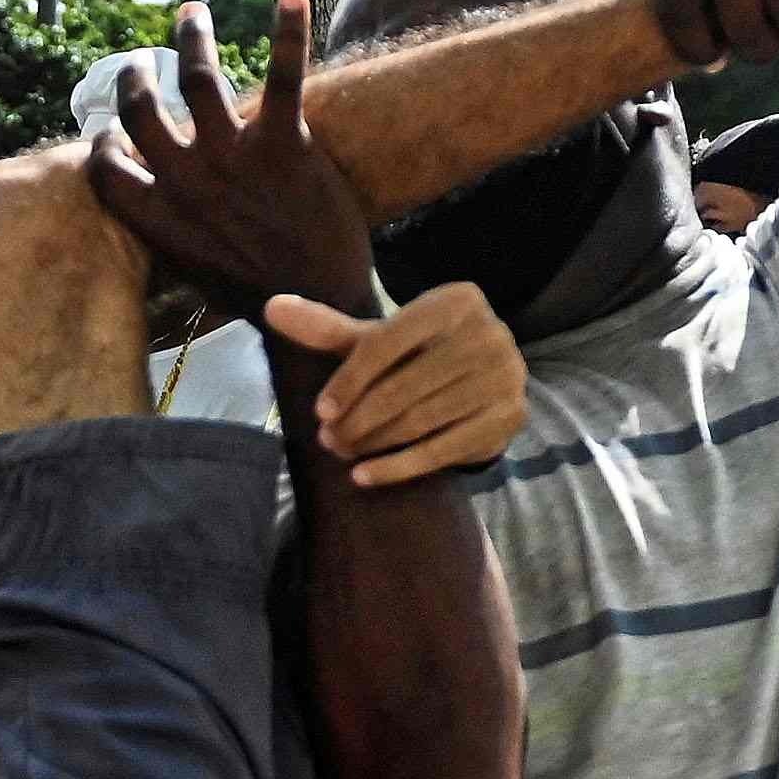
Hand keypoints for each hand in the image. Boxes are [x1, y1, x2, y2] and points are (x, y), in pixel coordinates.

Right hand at [85, 0, 373, 325]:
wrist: (318, 306)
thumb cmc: (260, 292)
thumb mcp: (193, 269)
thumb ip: (170, 228)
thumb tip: (158, 208)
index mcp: (158, 218)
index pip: (107, 170)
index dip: (104, 143)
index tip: (110, 130)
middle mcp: (186, 183)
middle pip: (142, 111)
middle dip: (134, 77)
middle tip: (141, 60)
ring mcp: (233, 160)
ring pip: (198, 78)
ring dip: (191, 36)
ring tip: (191, 13)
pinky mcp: (284, 146)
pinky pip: (283, 74)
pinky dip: (288, 27)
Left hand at [276, 283, 524, 482]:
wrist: (488, 382)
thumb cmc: (421, 355)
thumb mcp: (381, 338)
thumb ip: (329, 328)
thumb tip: (271, 307)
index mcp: (454, 301)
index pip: (386, 343)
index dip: (348, 380)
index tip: (320, 411)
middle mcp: (487, 332)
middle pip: (402, 387)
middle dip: (358, 419)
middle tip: (328, 441)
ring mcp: (503, 376)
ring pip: (419, 421)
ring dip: (373, 444)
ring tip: (343, 455)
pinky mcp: (507, 418)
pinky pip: (442, 450)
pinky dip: (398, 468)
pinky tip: (365, 477)